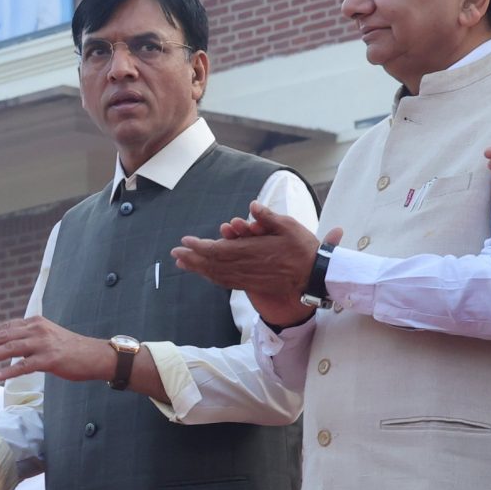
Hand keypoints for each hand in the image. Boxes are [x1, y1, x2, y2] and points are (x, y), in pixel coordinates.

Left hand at [0, 316, 101, 379]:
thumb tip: (8, 344)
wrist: (95, 355)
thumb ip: (29, 337)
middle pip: (4, 335)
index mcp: (35, 323)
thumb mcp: (47, 336)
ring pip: (10, 348)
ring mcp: (43, 344)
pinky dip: (8, 370)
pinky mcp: (50, 359)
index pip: (6, 326)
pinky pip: (24, 365)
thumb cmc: (70, 349)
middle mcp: (37, 329)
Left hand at [171, 202, 330, 302]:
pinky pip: (227, 282)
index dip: (199, 246)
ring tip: (183, 263)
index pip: (218, 249)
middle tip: (175, 253)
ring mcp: (248, 277)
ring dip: (198, 269)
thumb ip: (268, 217)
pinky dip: (212, 277)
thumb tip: (252, 205)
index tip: (185, 241)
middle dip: (192, 258)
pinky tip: (205, 274)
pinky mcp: (252, 284)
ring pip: (217, 274)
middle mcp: (246, 266)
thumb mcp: (290, 226)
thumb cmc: (303, 249)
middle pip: (212, 264)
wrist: (315, 276)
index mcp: (252, 250)